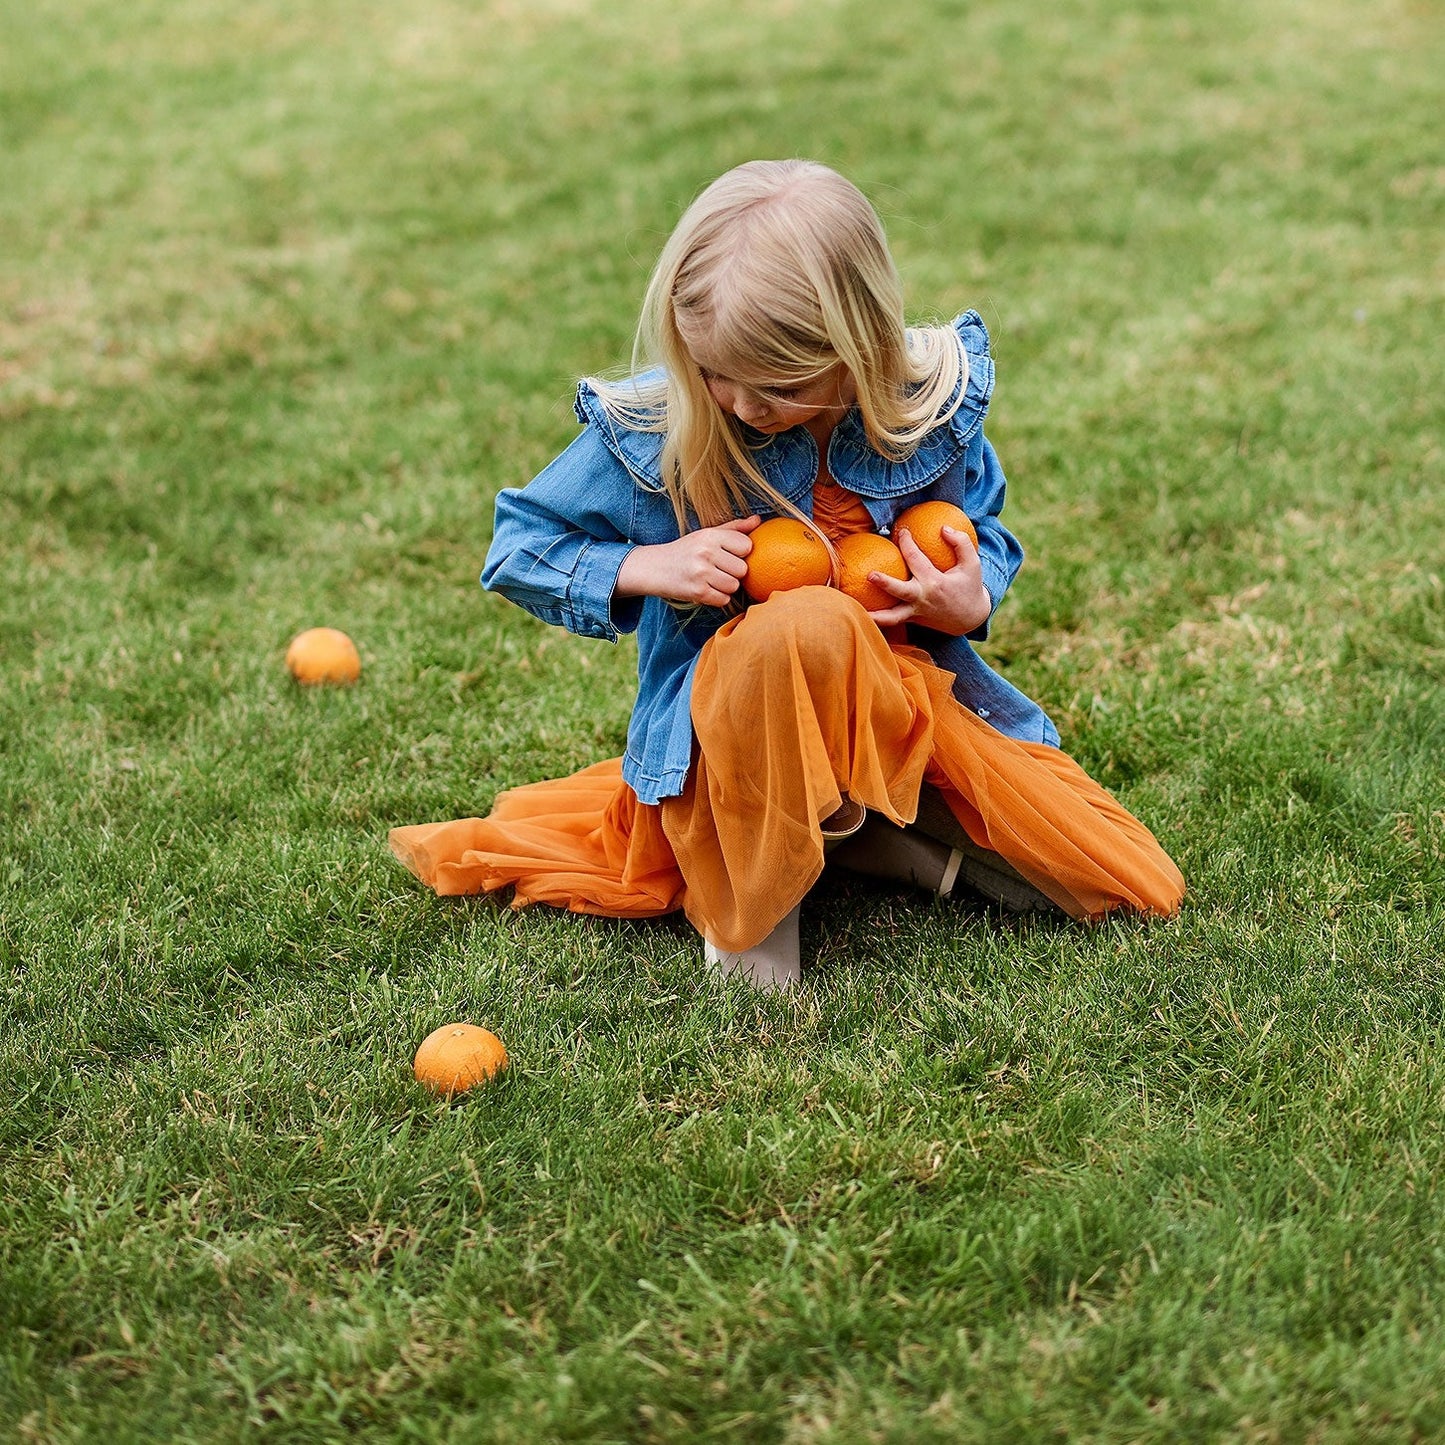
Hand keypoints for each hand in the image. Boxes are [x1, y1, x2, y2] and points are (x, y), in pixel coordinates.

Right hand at [615, 515, 760, 606]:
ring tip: (713, 579)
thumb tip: (758, 520)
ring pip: (734, 586)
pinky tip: (707, 589)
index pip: (747, 546)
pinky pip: (723, 600)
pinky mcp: (698, 592)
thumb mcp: (707, 534)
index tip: (729, 554)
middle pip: (743, 569)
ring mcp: (701, 573)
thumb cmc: (686, 550)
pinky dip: (717, 598)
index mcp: (710, 535)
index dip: (741, 553)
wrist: (654, 568)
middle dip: (734, 572)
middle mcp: (706, 552)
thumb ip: (734, 528)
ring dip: (726, 586)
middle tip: (719, 569)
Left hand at [866, 525, 991, 634]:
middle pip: (900, 591)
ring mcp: (915, 612)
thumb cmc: (970, 587)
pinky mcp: (912, 620)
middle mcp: (922, 599)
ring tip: (856, 609)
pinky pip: (892, 620)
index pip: (915, 559)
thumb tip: (944, 528)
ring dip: (875, 615)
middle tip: (870, 574)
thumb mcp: (973, 563)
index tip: (902, 531)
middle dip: (885, 583)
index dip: (907, 543)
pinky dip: (878, 619)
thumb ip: (961, 543)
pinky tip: (860, 612)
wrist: (970, 619)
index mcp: (935, 583)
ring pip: (892, 617)